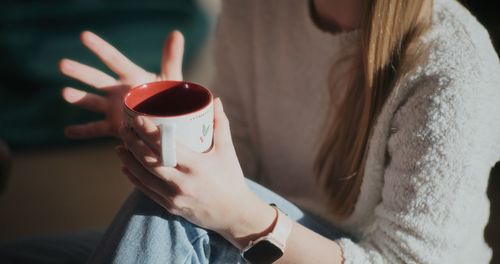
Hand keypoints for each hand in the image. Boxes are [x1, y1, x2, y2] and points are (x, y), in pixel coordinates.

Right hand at [59, 30, 184, 137]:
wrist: (168, 123)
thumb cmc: (169, 98)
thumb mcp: (171, 78)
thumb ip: (171, 58)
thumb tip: (176, 33)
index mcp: (131, 77)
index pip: (114, 59)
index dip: (100, 48)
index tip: (84, 36)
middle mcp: (118, 91)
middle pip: (97, 79)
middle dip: (80, 72)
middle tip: (63, 64)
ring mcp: (114, 109)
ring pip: (92, 102)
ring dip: (78, 98)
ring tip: (65, 93)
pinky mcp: (114, 126)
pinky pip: (96, 129)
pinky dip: (83, 131)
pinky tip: (68, 132)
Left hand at [116, 98, 275, 247]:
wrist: (234, 214)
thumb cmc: (231, 179)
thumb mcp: (227, 151)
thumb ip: (220, 125)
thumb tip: (215, 100)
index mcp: (196, 166)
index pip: (165, 146)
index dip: (147, 131)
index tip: (136, 118)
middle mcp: (182, 182)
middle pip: (149, 160)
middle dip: (133, 142)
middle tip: (124, 129)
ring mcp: (174, 196)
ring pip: (143, 176)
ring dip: (128, 160)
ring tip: (120, 146)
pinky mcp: (170, 206)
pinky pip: (146, 191)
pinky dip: (134, 178)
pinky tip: (125, 167)